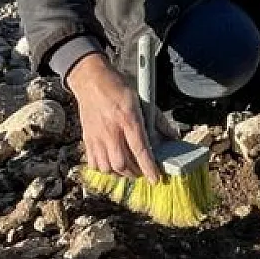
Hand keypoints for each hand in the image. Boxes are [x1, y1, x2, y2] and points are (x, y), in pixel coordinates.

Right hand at [65, 54, 162, 182]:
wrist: (90, 79)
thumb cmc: (117, 88)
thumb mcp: (141, 99)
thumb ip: (157, 120)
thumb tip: (173, 136)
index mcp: (128, 119)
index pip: (140, 150)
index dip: (149, 167)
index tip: (155, 179)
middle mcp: (111, 130)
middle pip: (122, 163)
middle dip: (135, 173)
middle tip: (142, 171)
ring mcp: (97, 136)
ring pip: (107, 167)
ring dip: (120, 173)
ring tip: (128, 168)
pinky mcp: (87, 138)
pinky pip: (93, 163)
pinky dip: (104, 168)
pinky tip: (111, 163)